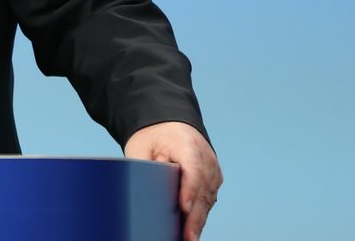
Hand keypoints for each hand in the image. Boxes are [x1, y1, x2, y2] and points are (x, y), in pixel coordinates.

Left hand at [125, 121, 222, 240]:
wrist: (168, 124)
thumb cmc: (152, 136)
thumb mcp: (141, 147)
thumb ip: (144, 168)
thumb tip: (142, 193)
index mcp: (186, 144)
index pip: (192, 168)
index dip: (189, 189)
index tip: (183, 207)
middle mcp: (205, 157)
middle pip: (203, 189)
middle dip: (195, 215)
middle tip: (188, 236)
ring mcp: (212, 168)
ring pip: (208, 198)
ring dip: (200, 219)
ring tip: (190, 238)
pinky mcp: (213, 179)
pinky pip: (209, 198)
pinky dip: (201, 214)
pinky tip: (194, 230)